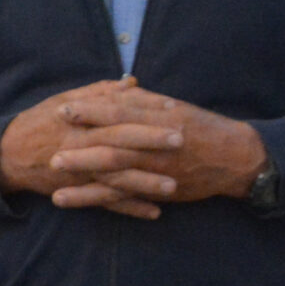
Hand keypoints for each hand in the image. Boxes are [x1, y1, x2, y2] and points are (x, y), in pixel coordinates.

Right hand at [0, 78, 158, 205]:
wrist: (6, 156)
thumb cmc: (38, 123)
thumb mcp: (64, 100)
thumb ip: (99, 92)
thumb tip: (132, 83)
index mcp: (80, 120)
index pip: (117, 111)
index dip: (145, 109)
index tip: (172, 108)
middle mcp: (80, 144)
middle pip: (120, 141)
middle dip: (151, 141)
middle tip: (181, 140)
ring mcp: (79, 170)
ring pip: (115, 176)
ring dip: (145, 182)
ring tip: (173, 185)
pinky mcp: (76, 191)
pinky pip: (105, 202)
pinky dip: (129, 208)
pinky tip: (154, 212)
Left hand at [48, 84, 267, 209]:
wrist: (234, 158)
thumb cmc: (202, 128)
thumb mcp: (175, 108)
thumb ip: (144, 100)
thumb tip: (118, 86)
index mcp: (160, 119)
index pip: (120, 113)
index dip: (91, 110)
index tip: (64, 107)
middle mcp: (156, 144)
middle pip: (113, 142)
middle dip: (80, 142)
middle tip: (50, 140)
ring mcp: (155, 170)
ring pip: (113, 171)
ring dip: (80, 171)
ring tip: (52, 169)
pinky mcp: (154, 190)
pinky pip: (118, 197)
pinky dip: (90, 199)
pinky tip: (64, 199)